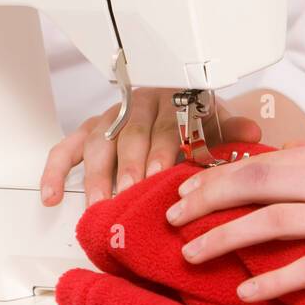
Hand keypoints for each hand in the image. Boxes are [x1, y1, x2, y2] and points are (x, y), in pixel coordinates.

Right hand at [40, 87, 262, 207]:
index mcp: (173, 101)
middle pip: (129, 134)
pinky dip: (55, 170)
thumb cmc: (199, 119)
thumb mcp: (219, 121)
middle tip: (129, 192)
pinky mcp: (90, 131)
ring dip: (96, 174)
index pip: (166, 124)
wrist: (183, 100)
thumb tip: (252, 132)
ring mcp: (112, 118)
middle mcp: (139, 106)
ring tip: (98, 203)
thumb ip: (231, 130)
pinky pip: (66, 148)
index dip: (162, 149)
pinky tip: (52, 195)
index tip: (161, 173)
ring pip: (98, 142)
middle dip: (128, 165)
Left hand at [164, 136, 304, 299]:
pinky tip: (246, 292)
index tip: (188, 190)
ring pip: (270, 219)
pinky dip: (272, 279)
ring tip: (191, 254)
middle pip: (255, 181)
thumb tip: (281, 183)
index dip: (218, 175)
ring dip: (223, 237)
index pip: (264, 160)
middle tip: (171, 217)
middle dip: (205, 198)